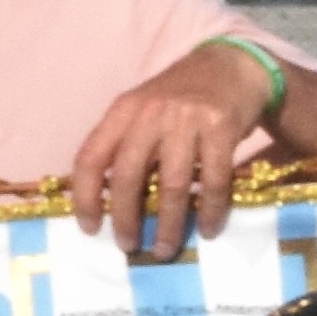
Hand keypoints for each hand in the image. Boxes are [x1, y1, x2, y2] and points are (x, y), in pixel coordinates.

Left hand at [71, 45, 271, 263]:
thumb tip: (106, 202)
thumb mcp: (143, 110)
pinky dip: (210, 211)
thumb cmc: (180, 98)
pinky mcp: (221, 128)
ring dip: (167, 224)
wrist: (231, 66)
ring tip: (164, 249)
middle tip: (128, 246)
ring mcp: (187, 119)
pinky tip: (208, 229)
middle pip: (128, 175)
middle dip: (126, 219)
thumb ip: (124, 144)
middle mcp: (151, 113)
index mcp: (123, 110)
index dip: (85, 197)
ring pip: (171, 184)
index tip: (90, 228)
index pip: (91, 157)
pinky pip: (213, 180)